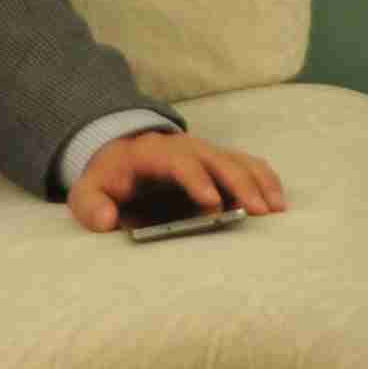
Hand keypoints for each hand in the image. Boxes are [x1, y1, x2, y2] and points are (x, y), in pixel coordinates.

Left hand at [70, 126, 288, 231]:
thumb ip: (91, 205)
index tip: (212, 204)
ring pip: (239, 161)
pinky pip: (249, 166)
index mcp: (154, 153)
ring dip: (259, 183)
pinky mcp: (219, 164)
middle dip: (239, 184)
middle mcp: (186, 148)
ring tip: (276, 210)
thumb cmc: (109, 180)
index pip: (179, 161)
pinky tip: (279, 202)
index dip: (196, 180)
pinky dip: (266, 180)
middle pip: (218, 159)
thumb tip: (106, 220)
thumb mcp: (88, 192)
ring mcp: (206, 154)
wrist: (121, 157)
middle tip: (256, 211)